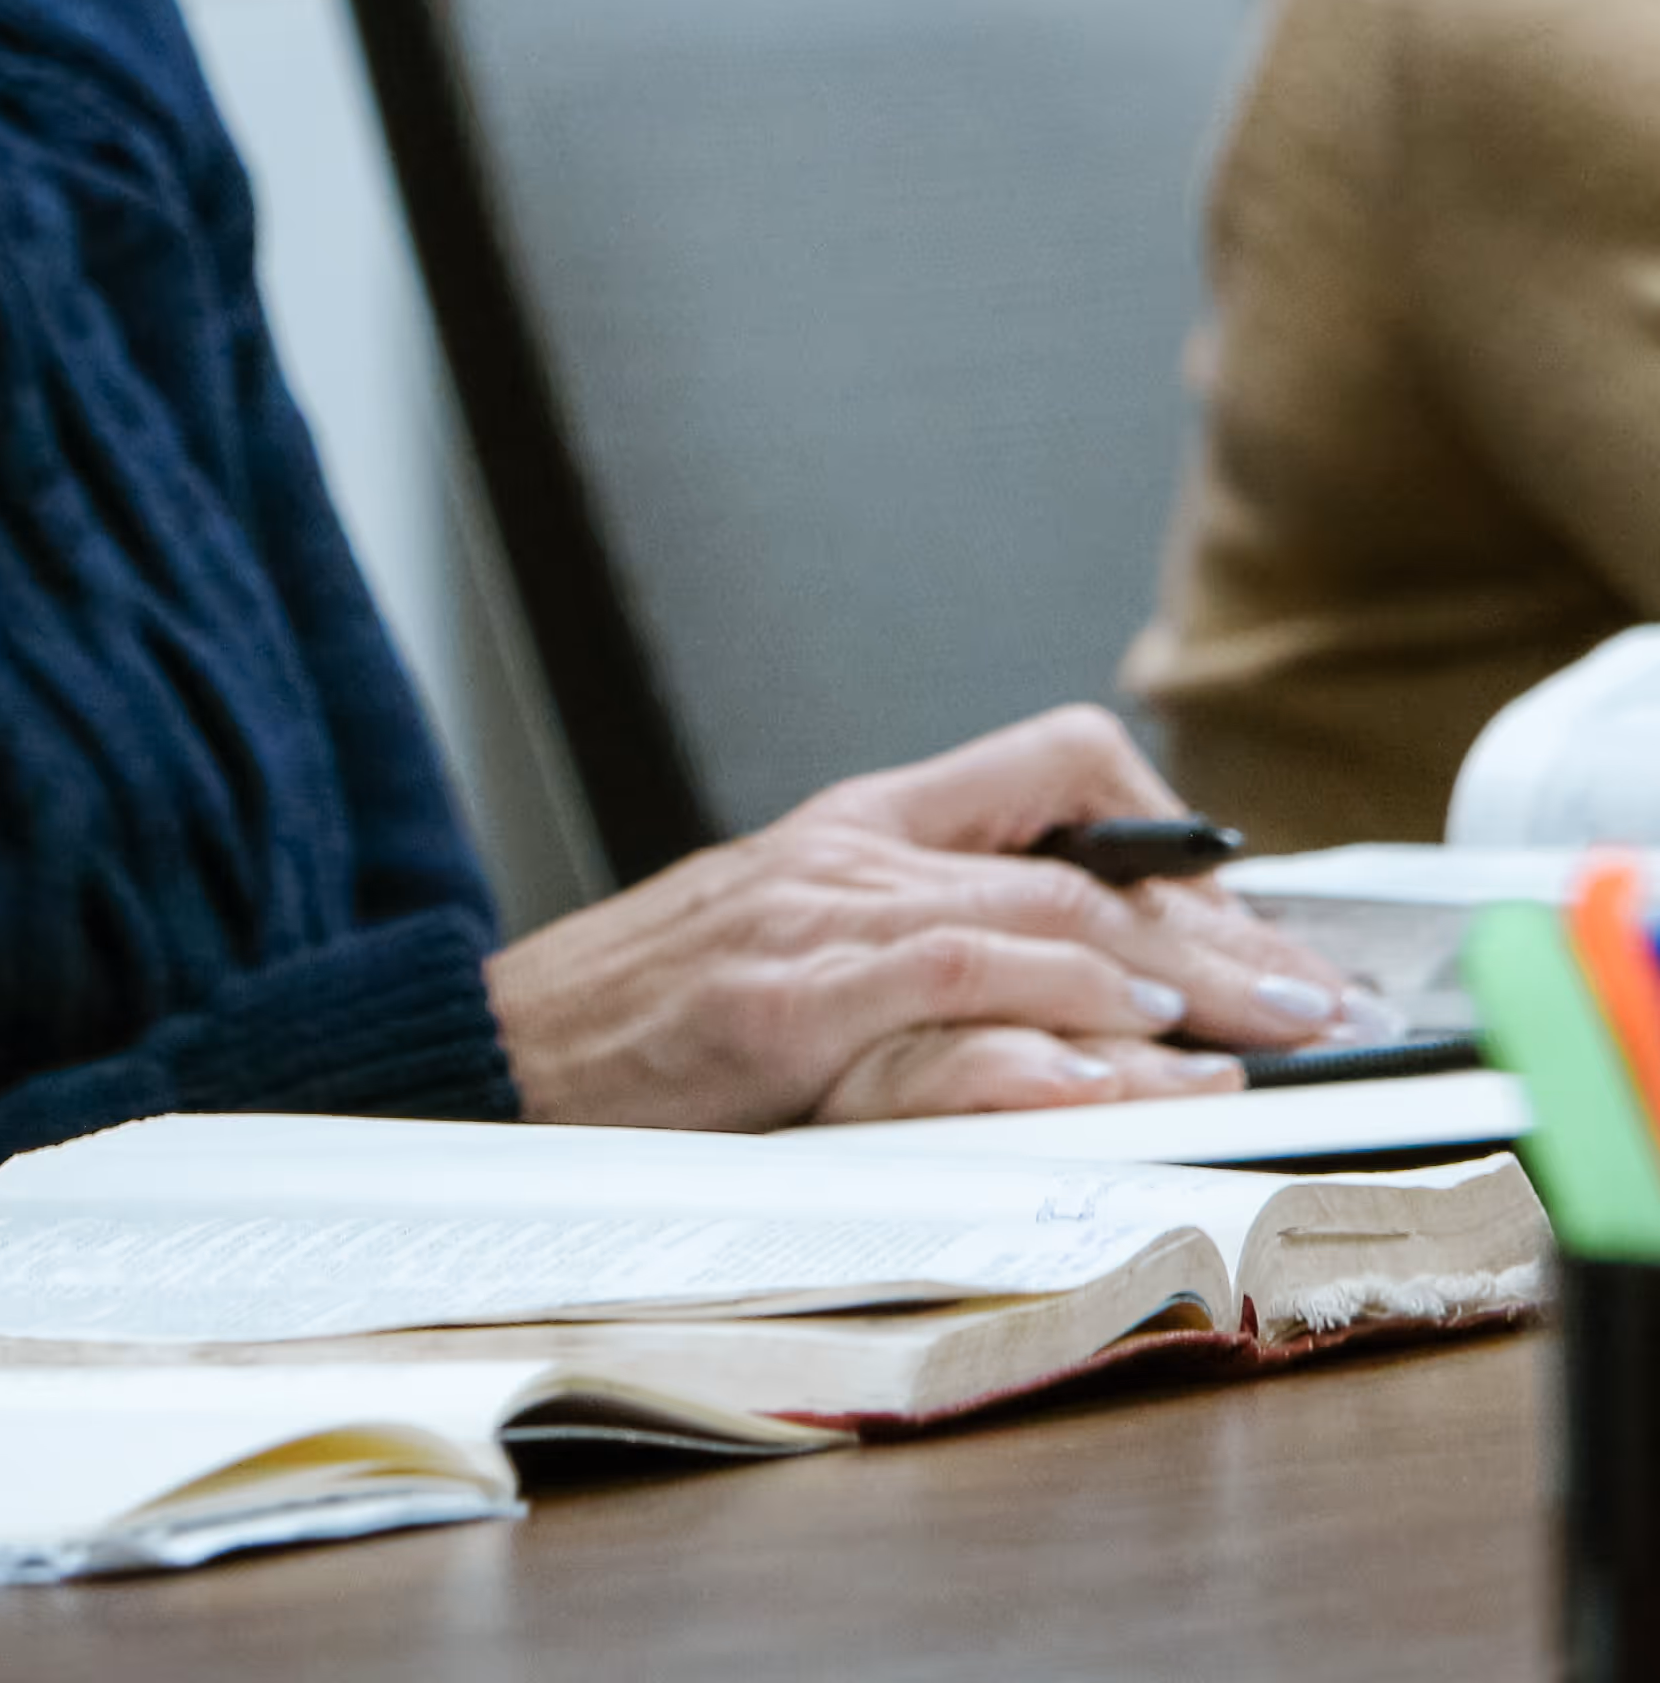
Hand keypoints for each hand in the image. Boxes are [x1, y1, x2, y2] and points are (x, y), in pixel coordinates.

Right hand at [484, 704, 1365, 1131]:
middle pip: (1082, 847)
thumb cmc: (635, 1021)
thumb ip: (902, 944)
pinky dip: (1064, 993)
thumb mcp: (782, 948)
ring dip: (1188, 965)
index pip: (1050, 763)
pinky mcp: (786, 997)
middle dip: (1226, 922)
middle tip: (1322, 987)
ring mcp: (815, 915)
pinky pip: (960, 976)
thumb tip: (1049, 981)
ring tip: (1280, 1019)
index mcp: (852, 827)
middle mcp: (848, 850)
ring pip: (1044, 902)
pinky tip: (1137, 1028)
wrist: (491, 1049)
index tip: (1250, 909)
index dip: (1169, 825)